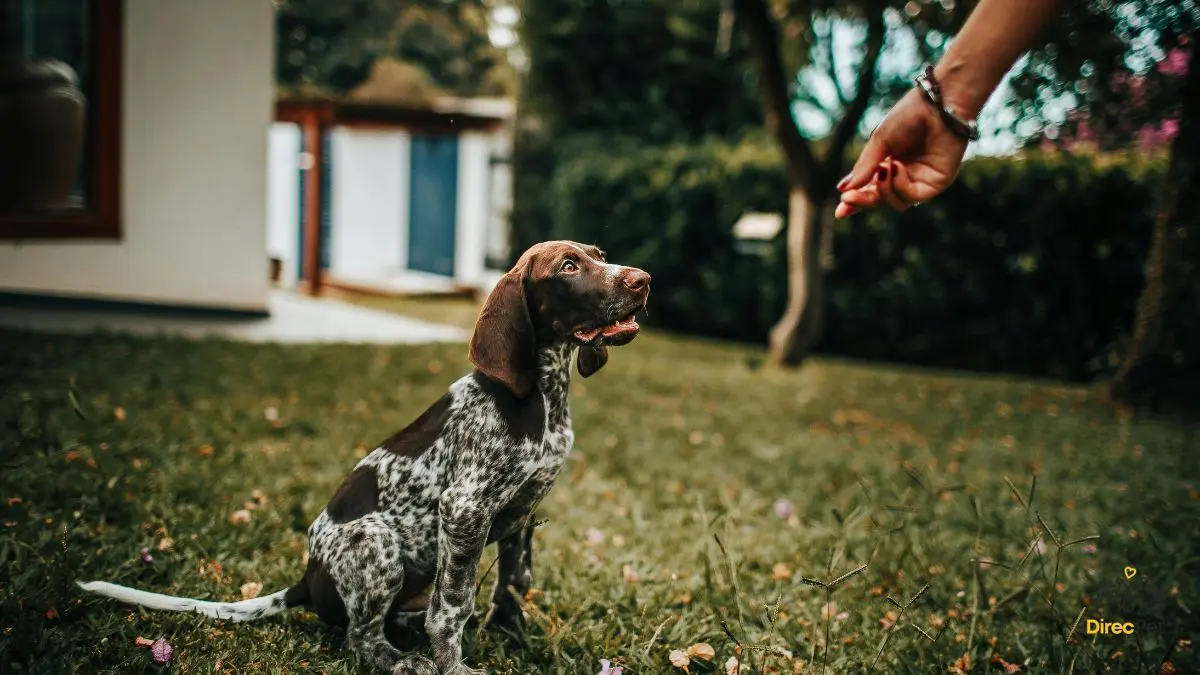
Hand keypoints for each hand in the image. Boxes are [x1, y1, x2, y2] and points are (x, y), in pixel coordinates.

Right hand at [834, 88, 969, 217]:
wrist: (936, 105)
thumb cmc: (908, 117)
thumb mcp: (879, 142)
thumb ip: (864, 167)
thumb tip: (844, 190)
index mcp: (889, 164)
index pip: (870, 189)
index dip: (856, 201)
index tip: (840, 211)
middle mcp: (905, 175)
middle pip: (881, 200)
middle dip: (862, 201)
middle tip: (847, 198)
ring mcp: (921, 180)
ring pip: (896, 203)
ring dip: (884, 189)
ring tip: (883, 168)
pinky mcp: (936, 183)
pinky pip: (912, 197)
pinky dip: (899, 185)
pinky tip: (897, 167)